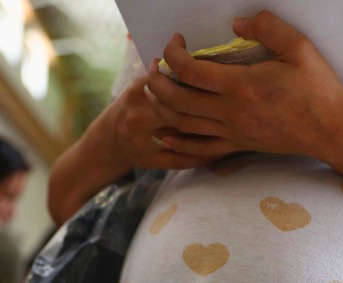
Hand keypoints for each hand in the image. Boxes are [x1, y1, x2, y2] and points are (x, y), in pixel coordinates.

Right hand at [102, 74, 223, 171]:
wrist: (111, 140)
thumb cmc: (134, 107)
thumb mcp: (141, 86)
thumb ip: (164, 78)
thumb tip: (197, 62)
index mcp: (136, 94)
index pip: (168, 84)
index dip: (191, 79)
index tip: (210, 76)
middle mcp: (138, 118)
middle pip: (178, 111)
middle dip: (204, 108)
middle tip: (229, 104)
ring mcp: (143, 142)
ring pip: (182, 138)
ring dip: (208, 134)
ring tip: (230, 128)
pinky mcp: (151, 161)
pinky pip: (182, 160)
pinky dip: (203, 156)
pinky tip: (220, 150)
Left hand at [144, 11, 342, 159]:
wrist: (331, 130)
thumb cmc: (317, 88)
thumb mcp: (299, 47)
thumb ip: (266, 27)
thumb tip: (236, 21)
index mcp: (242, 86)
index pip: (189, 71)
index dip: (173, 53)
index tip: (176, 41)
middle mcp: (231, 112)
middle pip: (176, 100)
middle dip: (157, 80)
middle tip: (156, 65)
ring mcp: (233, 132)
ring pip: (182, 124)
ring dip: (161, 106)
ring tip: (156, 89)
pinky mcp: (238, 145)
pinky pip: (200, 149)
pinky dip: (177, 144)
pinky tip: (164, 137)